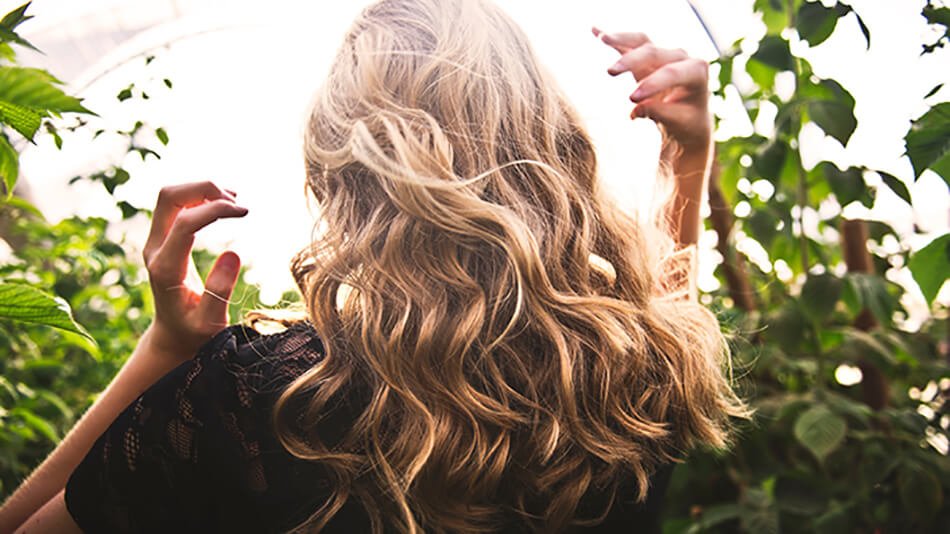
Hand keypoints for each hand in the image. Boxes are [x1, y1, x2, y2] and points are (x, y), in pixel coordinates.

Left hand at [142, 181, 248, 360]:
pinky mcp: (163, 239)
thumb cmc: (194, 332)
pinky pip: (176, 205)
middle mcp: (154, 249)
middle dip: (204, 189)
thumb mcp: (210, 322)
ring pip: (171, 196)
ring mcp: (156, 242)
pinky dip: (199, 197)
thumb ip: (219, 291)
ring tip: (234, 202)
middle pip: (169, 197)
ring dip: (202, 190)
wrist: (173, 335)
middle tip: (237, 202)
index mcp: (166, 268)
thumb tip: (233, 253)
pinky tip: (223, 204)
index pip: (185, 222)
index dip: (215, 209)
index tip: (245, 212)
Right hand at [593, 28, 711, 152]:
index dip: (651, 83)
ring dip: (621, 39)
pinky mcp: (648, 57)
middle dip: (631, 61)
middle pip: (653, 53)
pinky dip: (615, 40)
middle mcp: (681, 57)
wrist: (688, 118)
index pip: (671, 73)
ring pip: (642, 42)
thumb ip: (660, 113)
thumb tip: (636, 110)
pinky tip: (596, 31)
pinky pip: (631, 45)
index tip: (631, 99)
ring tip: (603, 38)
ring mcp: (664, 54)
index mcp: (696, 72)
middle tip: (610, 72)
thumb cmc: (686, 121)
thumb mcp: (678, 122)